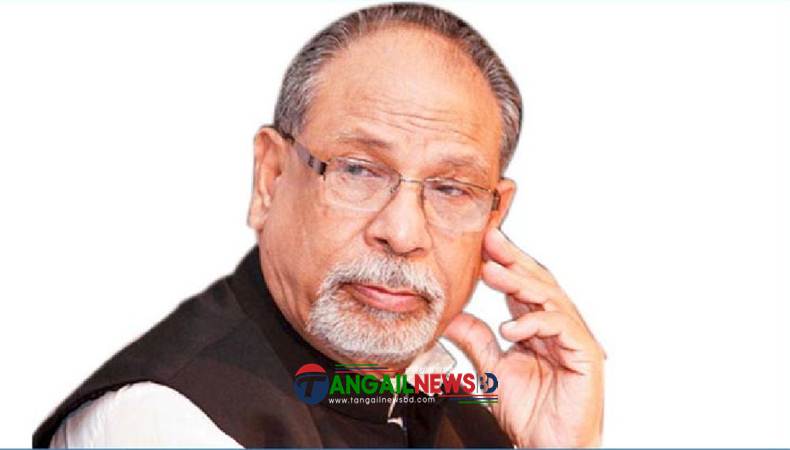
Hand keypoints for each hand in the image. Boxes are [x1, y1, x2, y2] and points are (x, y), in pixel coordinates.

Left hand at [443, 228, 604, 447]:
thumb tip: (450, 317)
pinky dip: (535, 323)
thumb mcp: (492, 369)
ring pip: (549, 297)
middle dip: (513, 259)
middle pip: (537, 282)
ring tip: (492, 272)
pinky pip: (561, 327)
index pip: (519, 286)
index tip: (481, 242)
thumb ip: (476, 340)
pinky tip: (511, 329)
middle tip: (490, 239)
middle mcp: (556, 327)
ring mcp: (573, 338)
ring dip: (519, 282)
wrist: (549, 446)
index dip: (503, 262)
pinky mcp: (586, 354)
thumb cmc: (530, 413)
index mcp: (536, 327)